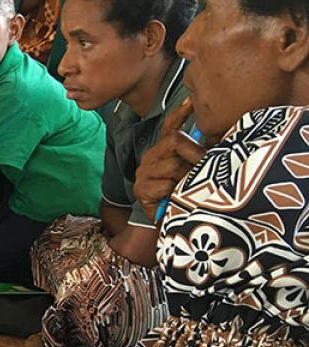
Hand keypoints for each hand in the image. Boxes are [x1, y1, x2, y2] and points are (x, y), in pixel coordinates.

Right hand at [133, 98, 206, 220]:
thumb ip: (202, 156)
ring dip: (187, 178)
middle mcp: (150, 158)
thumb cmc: (188, 198)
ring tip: (191, 189)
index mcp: (163, 151)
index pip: (169, 128)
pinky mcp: (141, 190)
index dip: (179, 113)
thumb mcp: (197, 173)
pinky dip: (176, 193)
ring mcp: (143, 174)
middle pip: (174, 141)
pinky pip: (165, 184)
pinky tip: (176, 199)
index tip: (191, 101)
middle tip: (205, 167)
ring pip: (172, 164)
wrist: (176, 227)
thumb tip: (222, 141)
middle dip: (194, 153)